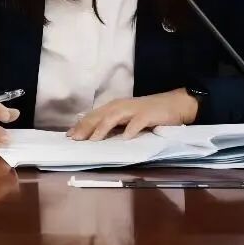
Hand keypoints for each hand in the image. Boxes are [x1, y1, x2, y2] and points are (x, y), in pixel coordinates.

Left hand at [66, 89, 197, 140]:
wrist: (175, 104)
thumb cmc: (149, 113)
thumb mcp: (128, 117)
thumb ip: (113, 125)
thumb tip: (93, 136)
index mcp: (115, 107)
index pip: (94, 115)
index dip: (80, 125)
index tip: (68, 136)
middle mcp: (122, 106)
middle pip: (100, 115)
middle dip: (86, 127)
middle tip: (74, 139)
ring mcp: (135, 109)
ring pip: (114, 117)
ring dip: (103, 128)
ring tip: (93, 140)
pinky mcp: (149, 114)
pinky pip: (138, 122)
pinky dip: (131, 129)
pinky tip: (126, 138)